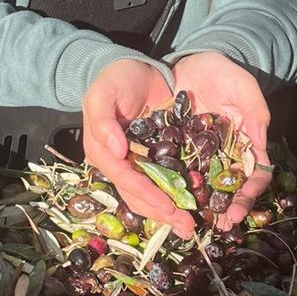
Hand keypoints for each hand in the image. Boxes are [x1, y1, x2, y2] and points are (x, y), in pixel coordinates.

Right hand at [81, 60, 194, 238]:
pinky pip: (163, 181)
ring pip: (149, 195)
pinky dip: (176, 195)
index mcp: (103, 151)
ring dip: (169, 212)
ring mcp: (135, 163)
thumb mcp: (103, 93)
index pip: (125, 178)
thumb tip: (116, 151)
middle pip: (138, 195)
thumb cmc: (115, 79)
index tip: (168, 206)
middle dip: (161, 212)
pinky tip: (193, 206)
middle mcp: (118, 163)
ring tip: (190, 226)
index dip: (146, 193)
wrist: (135, 68)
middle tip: (186, 227)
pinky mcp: (153, 158)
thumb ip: (103, 121)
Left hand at [171, 52, 270, 229]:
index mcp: (245, 143)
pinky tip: (170, 200)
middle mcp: (225, 154)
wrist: (190, 62)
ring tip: (194, 221)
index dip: (250, 192)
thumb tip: (261, 143)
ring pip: (204, 186)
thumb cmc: (222, 72)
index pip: (255, 173)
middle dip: (227, 208)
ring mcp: (201, 154)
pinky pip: (178, 172)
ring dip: (202, 205)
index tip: (240, 206)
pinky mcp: (176, 150)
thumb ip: (256, 111)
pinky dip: (176, 187)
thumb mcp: (243, 86)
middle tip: (219, 224)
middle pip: (230, 188)